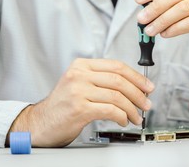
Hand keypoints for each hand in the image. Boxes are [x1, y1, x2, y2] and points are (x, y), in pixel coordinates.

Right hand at [6, 58, 153, 146]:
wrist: (41, 122)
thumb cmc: (63, 105)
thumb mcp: (79, 84)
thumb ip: (101, 79)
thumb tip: (133, 85)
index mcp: (81, 65)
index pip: (116, 66)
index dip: (136, 76)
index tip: (147, 86)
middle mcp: (79, 75)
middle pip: (119, 79)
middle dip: (138, 93)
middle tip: (146, 103)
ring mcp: (78, 91)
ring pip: (117, 96)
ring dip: (132, 108)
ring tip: (136, 116)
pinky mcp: (79, 108)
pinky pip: (110, 110)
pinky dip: (122, 116)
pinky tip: (124, 121)